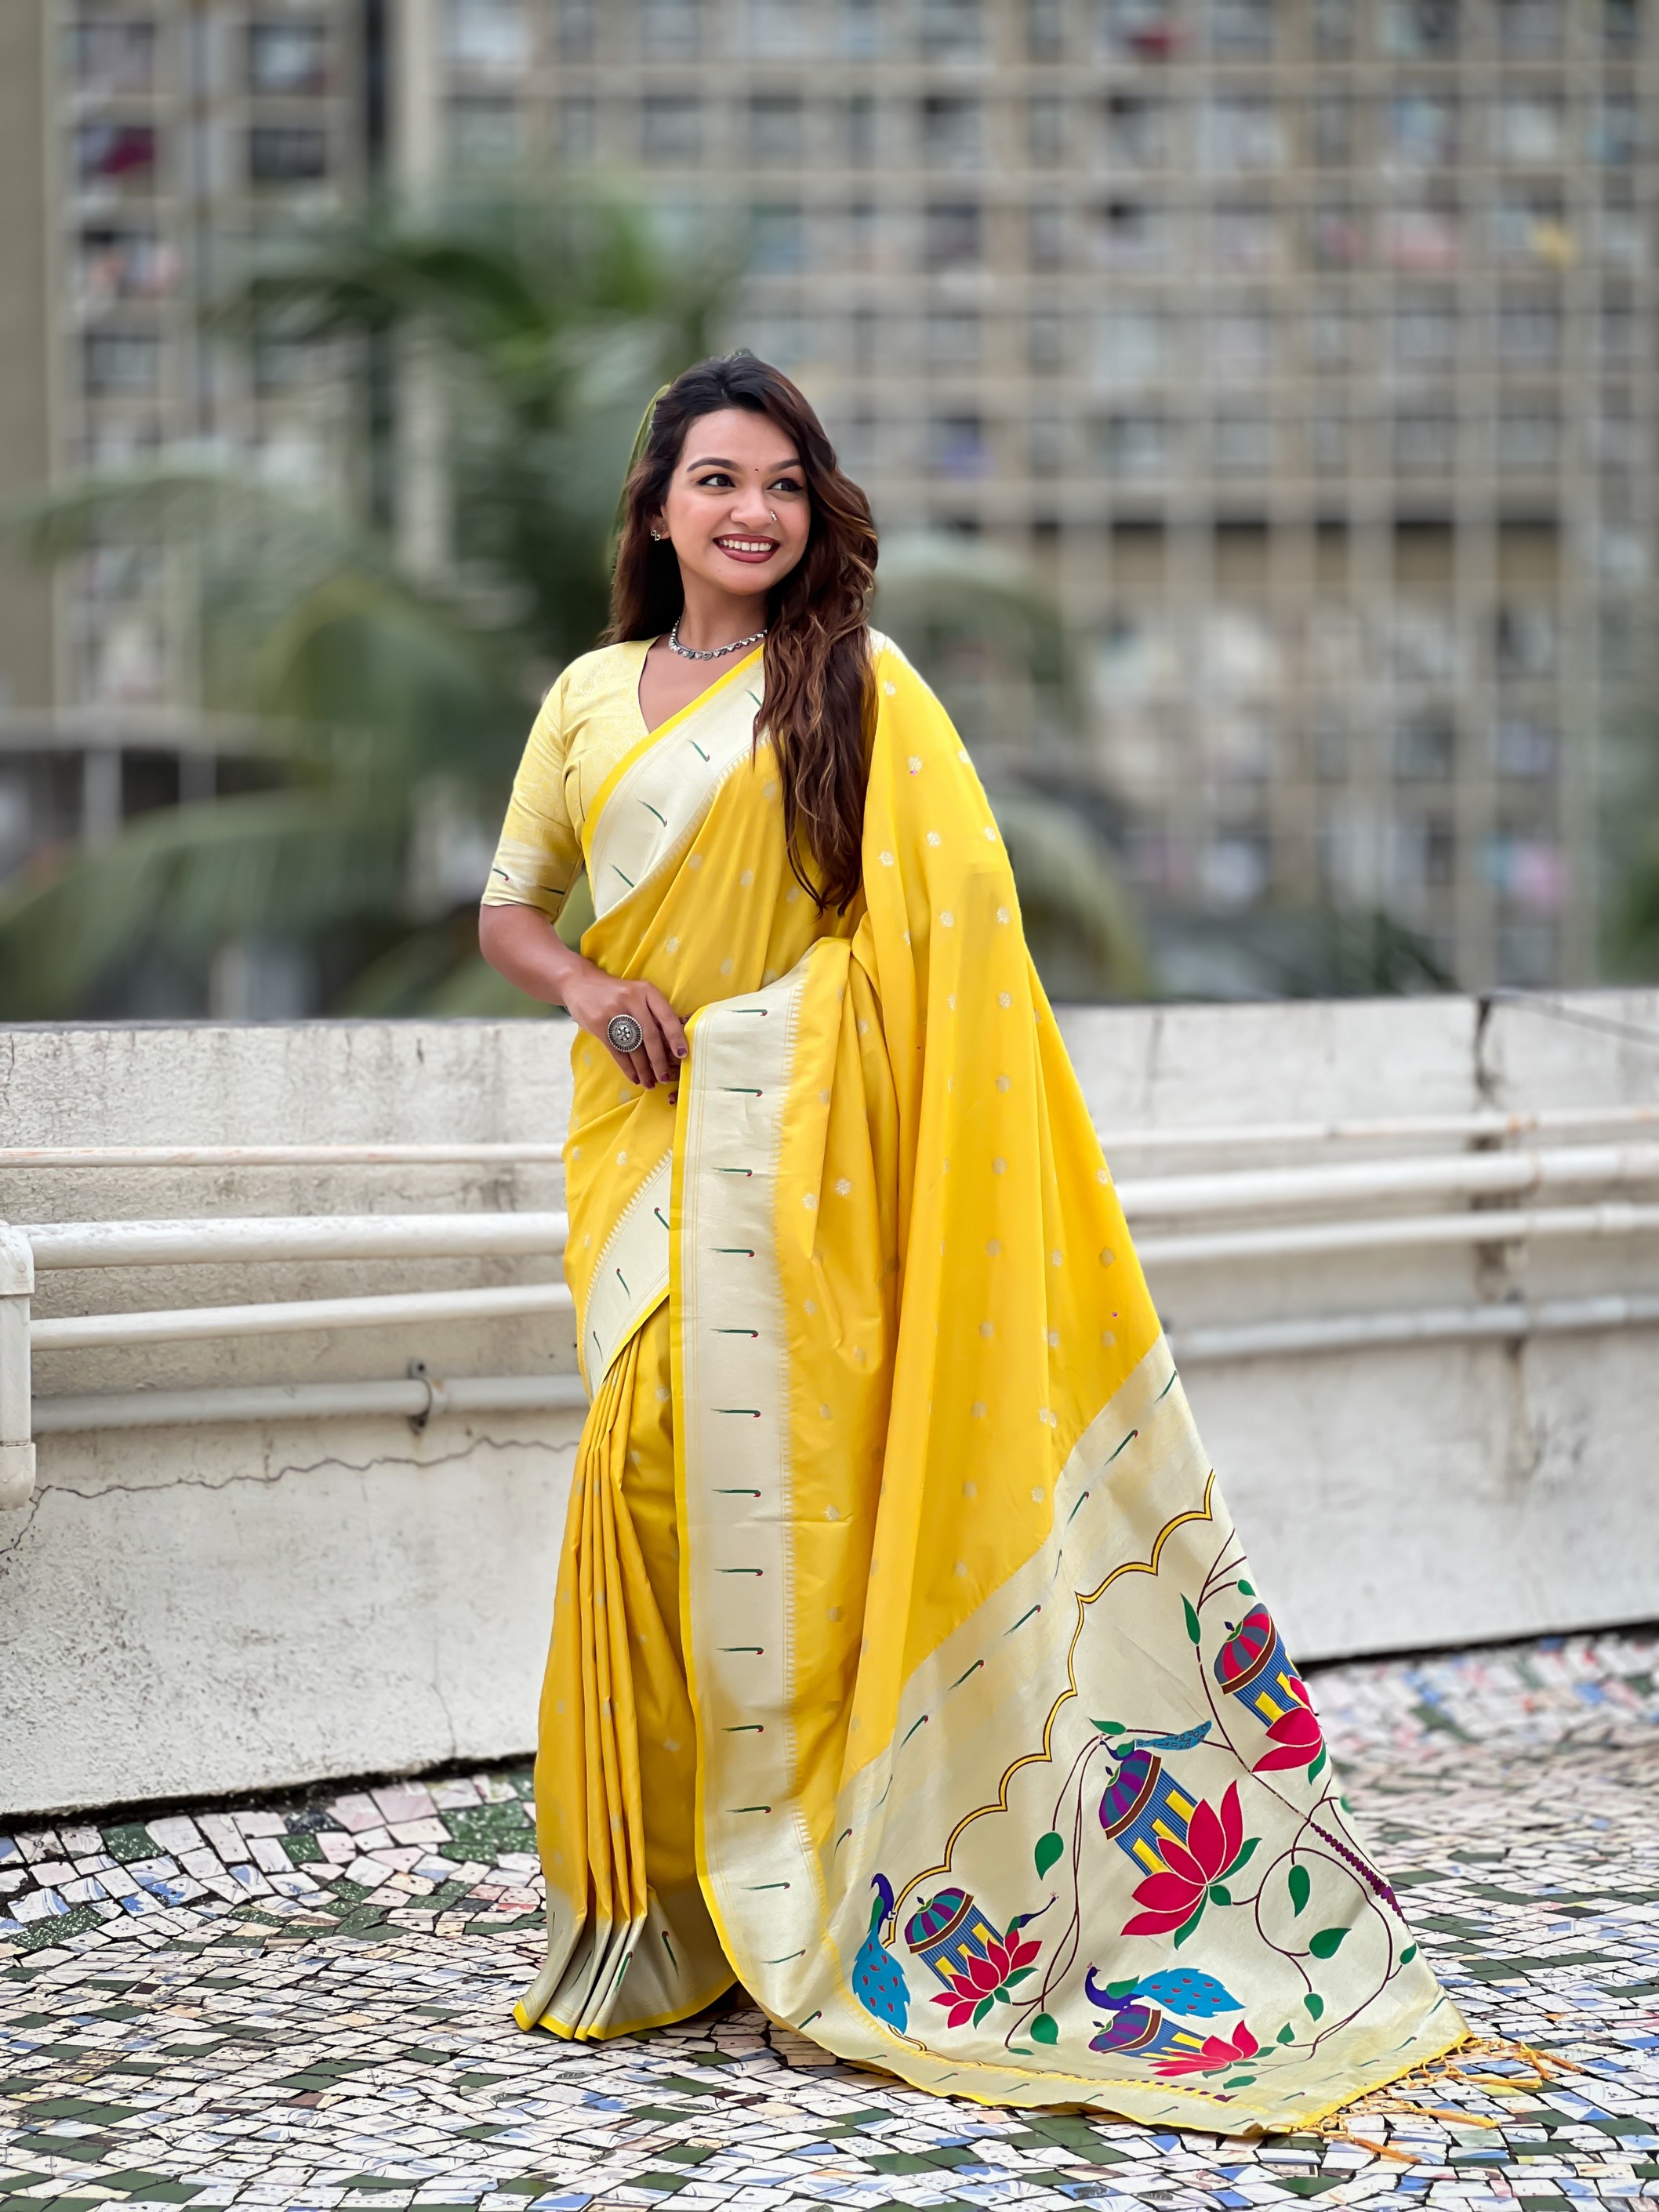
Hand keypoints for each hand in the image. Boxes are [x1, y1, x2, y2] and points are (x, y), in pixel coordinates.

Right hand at [563, 961, 688, 1089]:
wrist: (580, 983)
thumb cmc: (616, 993)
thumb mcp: (637, 993)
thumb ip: (653, 1012)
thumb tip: (672, 1043)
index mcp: (647, 991)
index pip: (666, 1017)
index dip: (676, 1038)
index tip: (683, 1055)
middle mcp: (632, 1000)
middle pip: (650, 1036)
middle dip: (659, 1061)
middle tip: (665, 1078)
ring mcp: (614, 1012)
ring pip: (634, 1047)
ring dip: (644, 1069)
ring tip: (651, 1083)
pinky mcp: (599, 1025)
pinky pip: (618, 1051)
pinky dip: (628, 1067)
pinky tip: (635, 1077)